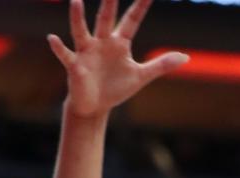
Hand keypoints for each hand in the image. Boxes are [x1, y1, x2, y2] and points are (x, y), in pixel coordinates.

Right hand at [47, 0, 187, 118]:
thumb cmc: (116, 88)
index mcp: (119, 42)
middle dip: (109, 2)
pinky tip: (53, 39)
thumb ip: (161, 65)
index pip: (132, 20)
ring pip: (82, 31)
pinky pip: (65, 55)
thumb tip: (186, 57)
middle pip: (106, 18)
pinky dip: (59, 48)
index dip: (141, 5)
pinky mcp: (75, 66)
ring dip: (78, 17)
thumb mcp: (141, 76)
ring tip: (75, 1)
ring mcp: (87, 52)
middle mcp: (102, 41)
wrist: (96, 106)